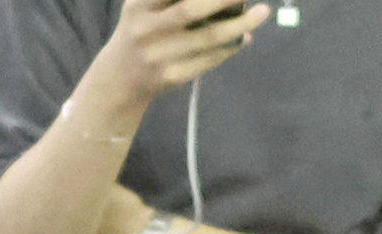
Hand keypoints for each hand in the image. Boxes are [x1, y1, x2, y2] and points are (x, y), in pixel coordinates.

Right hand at [97, 0, 268, 107]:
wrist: (118, 79)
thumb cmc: (141, 29)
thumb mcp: (145, 5)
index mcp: (139, 5)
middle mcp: (145, 29)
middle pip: (190, 9)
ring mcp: (158, 56)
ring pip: (208, 37)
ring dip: (240, 24)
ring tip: (263, 12)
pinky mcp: (171, 76)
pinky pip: (209, 59)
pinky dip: (231, 46)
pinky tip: (244, 36)